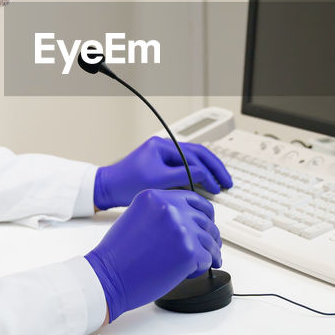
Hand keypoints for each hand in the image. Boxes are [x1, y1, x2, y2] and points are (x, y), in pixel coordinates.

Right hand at [85, 189, 222, 320]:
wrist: (107, 277)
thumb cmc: (118, 254)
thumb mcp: (137, 217)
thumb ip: (161, 212)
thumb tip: (189, 221)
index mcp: (156, 197)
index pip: (193, 200)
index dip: (204, 214)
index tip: (207, 224)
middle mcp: (170, 208)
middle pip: (205, 220)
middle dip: (209, 236)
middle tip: (209, 248)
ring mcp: (181, 229)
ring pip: (210, 240)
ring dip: (209, 253)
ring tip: (200, 262)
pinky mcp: (188, 251)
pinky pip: (207, 258)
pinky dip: (201, 267)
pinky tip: (189, 272)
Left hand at [93, 136, 232, 209]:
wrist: (107, 189)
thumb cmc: (126, 184)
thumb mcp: (158, 180)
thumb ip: (183, 175)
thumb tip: (204, 174)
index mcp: (162, 146)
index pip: (193, 157)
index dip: (208, 173)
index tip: (217, 186)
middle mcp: (164, 147)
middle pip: (198, 154)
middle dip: (215, 167)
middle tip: (227, 182)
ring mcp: (163, 156)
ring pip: (193, 160)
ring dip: (208, 171)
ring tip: (220, 183)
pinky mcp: (161, 167)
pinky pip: (185, 167)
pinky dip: (197, 175)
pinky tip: (205, 184)